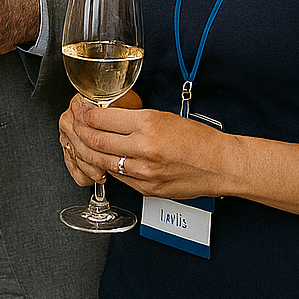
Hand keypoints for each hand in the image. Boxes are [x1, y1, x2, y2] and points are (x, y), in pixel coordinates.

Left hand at [59, 92, 234, 200]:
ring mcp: (144, 172)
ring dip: (89, 151)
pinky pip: (118, 177)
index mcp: (148, 125)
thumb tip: (104, 116)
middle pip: (95, 140)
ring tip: (85, 142)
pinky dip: (107, 167)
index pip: (100, 119)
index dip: (84, 114)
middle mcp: (144, 149)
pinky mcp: (147, 189)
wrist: (221, 165)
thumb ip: (132, 119)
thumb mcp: (163, 116)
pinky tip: (105, 159)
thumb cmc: (198, 139)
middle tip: (76, 125)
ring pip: (102, 161)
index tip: (80, 110)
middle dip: (80, 132)